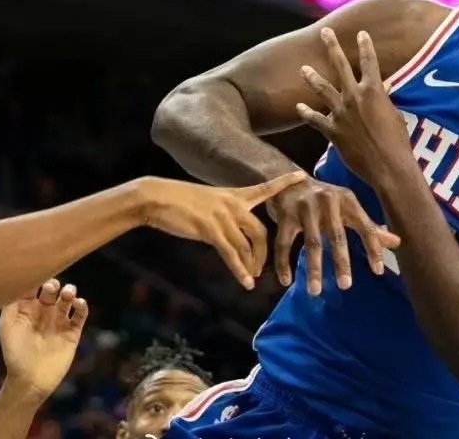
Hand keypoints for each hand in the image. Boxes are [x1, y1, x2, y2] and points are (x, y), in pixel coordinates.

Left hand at [0, 279, 88, 399]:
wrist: (30, 380)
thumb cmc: (15, 354)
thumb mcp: (7, 327)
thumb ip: (10, 304)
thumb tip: (17, 283)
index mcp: (27, 309)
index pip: (33, 286)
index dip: (35, 277)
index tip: (37, 270)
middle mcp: (43, 312)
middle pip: (52, 289)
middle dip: (53, 283)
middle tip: (52, 286)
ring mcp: (59, 321)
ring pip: (68, 298)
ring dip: (69, 291)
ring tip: (67, 295)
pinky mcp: (72, 332)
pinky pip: (80, 315)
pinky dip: (82, 306)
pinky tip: (78, 304)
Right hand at [140, 171, 307, 289]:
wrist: (156, 198)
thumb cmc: (177, 200)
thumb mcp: (207, 202)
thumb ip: (223, 214)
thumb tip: (230, 232)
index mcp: (233, 195)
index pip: (264, 188)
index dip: (284, 183)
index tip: (302, 175)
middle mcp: (232, 205)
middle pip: (261, 232)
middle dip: (264, 254)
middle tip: (262, 268)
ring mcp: (222, 217)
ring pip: (247, 246)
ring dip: (251, 265)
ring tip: (252, 279)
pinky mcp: (210, 230)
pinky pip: (231, 253)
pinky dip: (240, 270)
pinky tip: (245, 282)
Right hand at [269, 178, 399, 294]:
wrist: (289, 180)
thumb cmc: (325, 199)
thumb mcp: (348, 208)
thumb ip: (369, 226)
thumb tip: (396, 243)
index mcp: (347, 200)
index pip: (364, 226)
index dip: (372, 248)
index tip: (377, 272)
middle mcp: (327, 202)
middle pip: (336, 236)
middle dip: (341, 262)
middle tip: (346, 286)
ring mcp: (305, 208)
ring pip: (311, 242)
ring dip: (313, 268)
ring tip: (315, 291)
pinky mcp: (285, 215)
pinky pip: (283, 243)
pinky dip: (283, 263)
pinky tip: (285, 281)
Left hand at [297, 28, 412, 186]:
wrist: (388, 165)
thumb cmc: (398, 142)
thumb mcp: (395, 115)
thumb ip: (384, 101)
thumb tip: (384, 90)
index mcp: (374, 91)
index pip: (370, 62)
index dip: (366, 46)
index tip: (361, 33)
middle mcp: (355, 97)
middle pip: (341, 66)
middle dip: (332, 47)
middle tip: (325, 32)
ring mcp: (341, 113)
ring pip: (323, 90)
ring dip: (313, 77)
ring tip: (303, 68)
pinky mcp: (333, 131)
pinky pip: (316, 120)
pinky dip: (307, 113)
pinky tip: (298, 107)